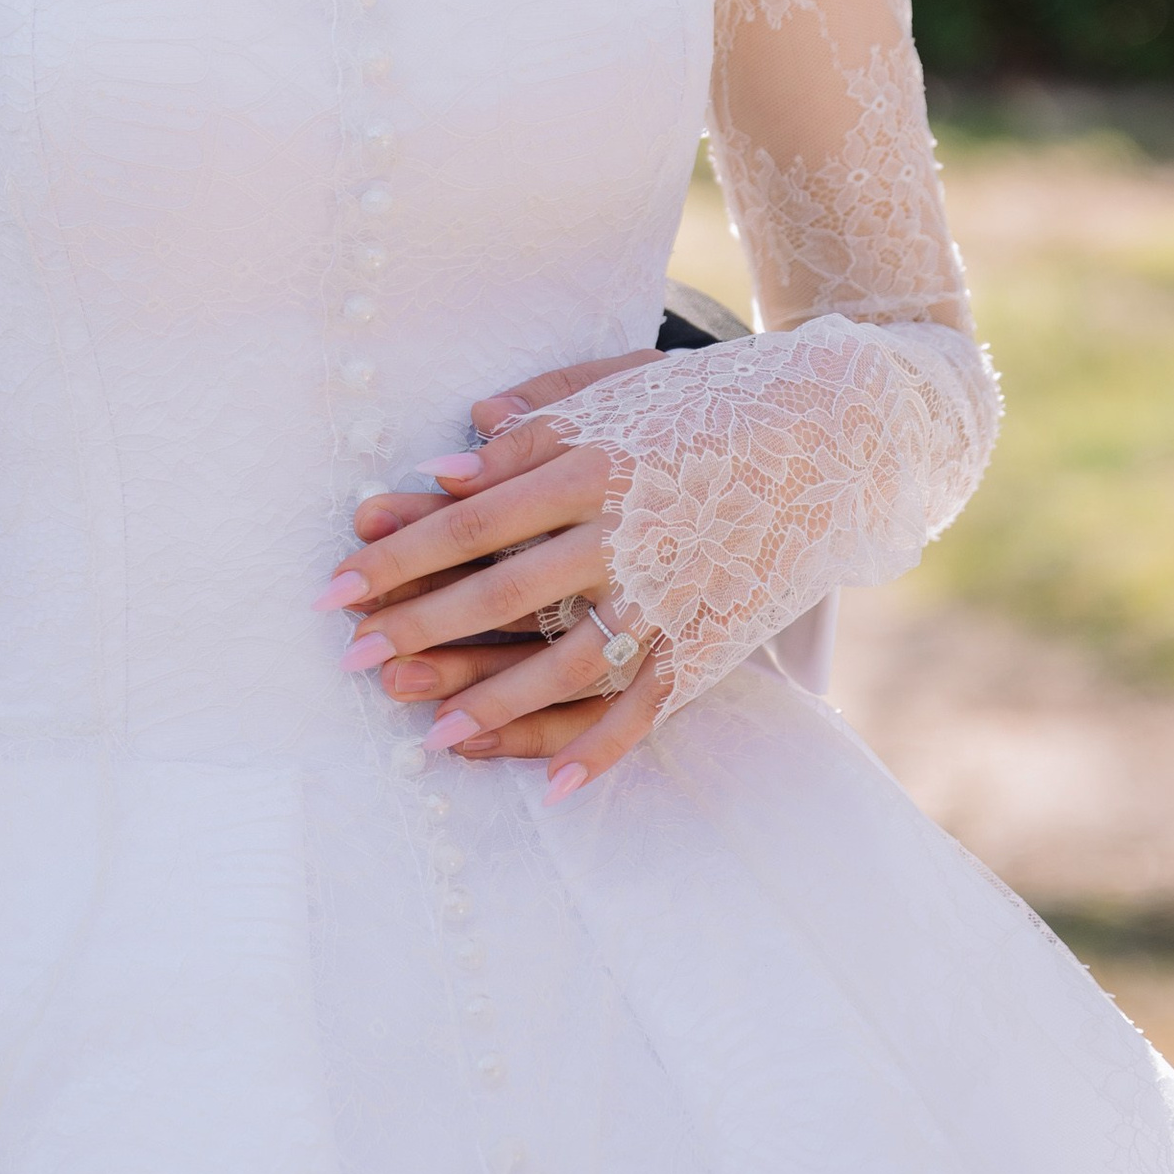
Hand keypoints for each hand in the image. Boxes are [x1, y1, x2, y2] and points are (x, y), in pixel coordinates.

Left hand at [320, 353, 673, 796]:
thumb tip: (448, 462)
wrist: (837, 430)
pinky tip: (551, 787)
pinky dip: (602, 748)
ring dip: (496, 701)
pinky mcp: (712, 637)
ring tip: (430, 732)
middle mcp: (628, 535)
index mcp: (595, 465)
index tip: (336, 585)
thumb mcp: (616, 386)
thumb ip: (533, 421)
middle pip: (506, 592)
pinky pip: (650, 705)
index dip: (400, 552)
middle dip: (422, 627)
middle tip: (356, 658)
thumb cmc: (706, 400)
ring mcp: (673, 593)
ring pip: (570, 662)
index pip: (474, 519)